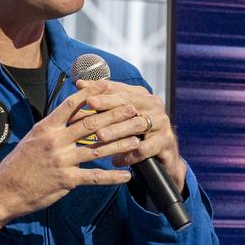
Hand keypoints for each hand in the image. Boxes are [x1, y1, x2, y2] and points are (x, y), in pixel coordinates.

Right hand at [0, 88, 130, 244]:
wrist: (3, 191)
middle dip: (115, 116)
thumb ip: (53, 126)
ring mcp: (61, 161)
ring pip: (97, 149)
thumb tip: (72, 111)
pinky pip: (94, 177)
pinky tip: (127, 175)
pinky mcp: (66, 180)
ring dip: (120, 143)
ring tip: (137, 138)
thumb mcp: (33, 138)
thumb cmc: (19, 163)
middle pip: (91, 123)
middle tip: (133, 110)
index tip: (108, 85)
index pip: (71, 104)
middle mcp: (55, 141)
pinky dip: (112, 177)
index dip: (92, 93)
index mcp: (46, 127)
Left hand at [72, 79, 187, 198]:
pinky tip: (116, 160)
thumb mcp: (119, 115)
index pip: (121, 90)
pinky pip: (145, 148)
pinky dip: (129, 155)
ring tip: (99, 136)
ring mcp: (162, 122)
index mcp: (142, 96)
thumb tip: (79, 84)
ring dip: (117, 131)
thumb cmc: (136, 131)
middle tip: (90, 107)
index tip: (86, 96)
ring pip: (137, 125)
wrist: (163, 153)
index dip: (104, 92)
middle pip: (129, 103)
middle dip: (108, 105)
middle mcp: (153, 105)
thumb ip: (102, 101)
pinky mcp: (165, 141)